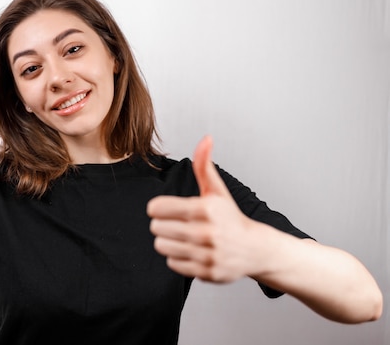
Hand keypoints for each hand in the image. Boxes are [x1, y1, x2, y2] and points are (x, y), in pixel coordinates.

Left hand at [147, 136, 258, 282]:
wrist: (255, 249)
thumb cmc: (230, 217)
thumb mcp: (217, 190)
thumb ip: (204, 165)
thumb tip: (205, 139)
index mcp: (204, 208)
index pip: (156, 208)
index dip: (159, 208)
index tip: (168, 209)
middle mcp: (205, 232)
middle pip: (156, 228)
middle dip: (164, 225)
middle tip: (180, 224)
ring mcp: (206, 254)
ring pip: (161, 246)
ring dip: (168, 241)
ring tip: (184, 237)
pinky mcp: (205, 272)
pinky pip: (172, 264)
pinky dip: (178, 258)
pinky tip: (192, 251)